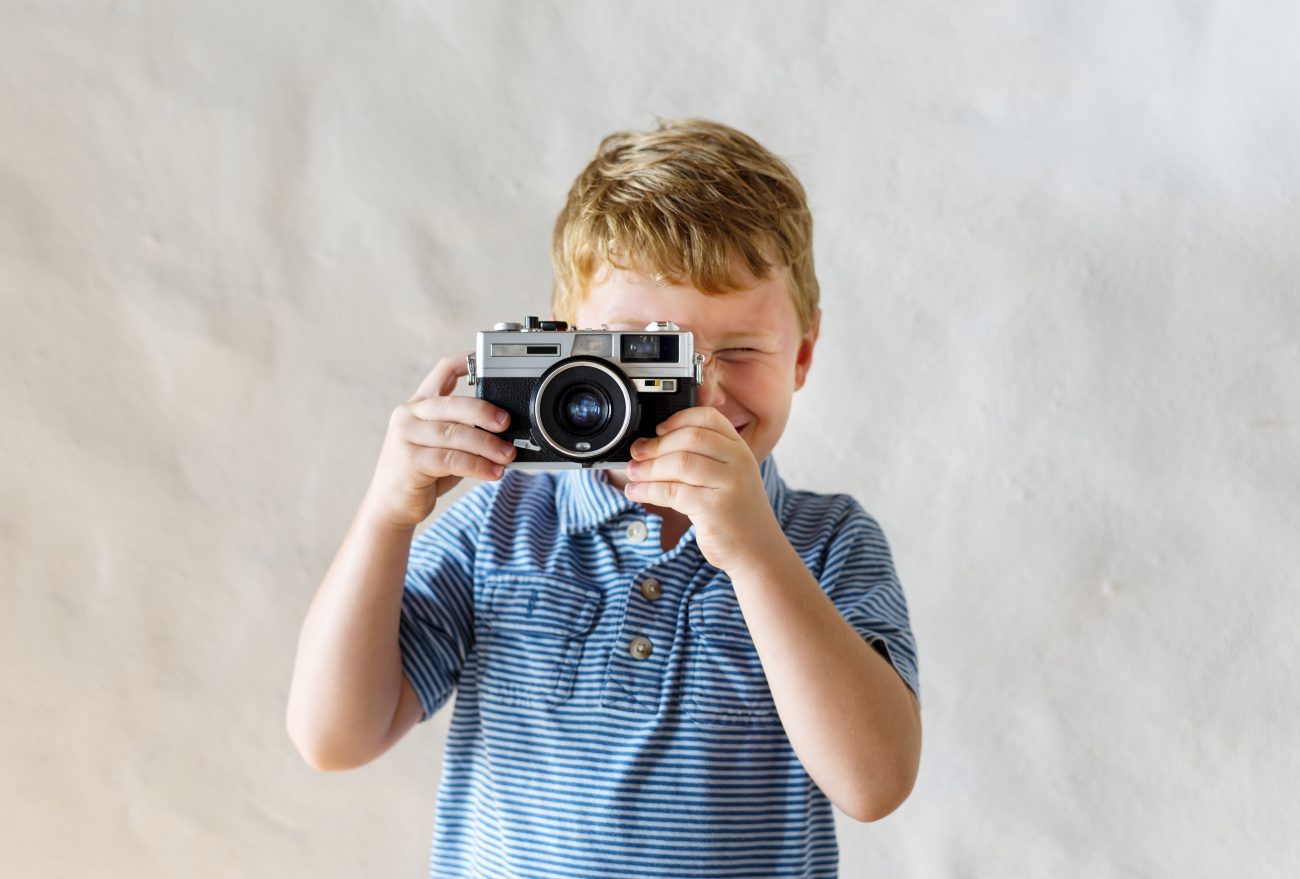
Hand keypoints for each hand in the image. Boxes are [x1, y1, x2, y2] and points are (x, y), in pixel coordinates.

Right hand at [361, 352, 515, 527]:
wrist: (391, 507)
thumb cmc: (421, 474)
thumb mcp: (444, 446)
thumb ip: (464, 432)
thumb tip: (506, 431)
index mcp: (418, 405)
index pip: (441, 371)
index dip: (466, 361)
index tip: (489, 361)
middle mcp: (408, 415)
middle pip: (452, 403)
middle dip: (484, 411)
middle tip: (507, 423)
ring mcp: (405, 436)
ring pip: (454, 433)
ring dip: (486, 444)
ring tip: (507, 455)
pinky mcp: (409, 461)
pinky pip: (450, 459)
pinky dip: (477, 465)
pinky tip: (493, 472)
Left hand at [623, 407, 781, 572]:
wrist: (756, 550)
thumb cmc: (734, 513)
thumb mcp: (727, 476)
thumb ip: (702, 457)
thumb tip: (651, 444)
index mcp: (739, 448)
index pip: (708, 417)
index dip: (678, 419)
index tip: (657, 429)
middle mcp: (738, 461)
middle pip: (690, 438)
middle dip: (656, 445)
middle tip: (636, 453)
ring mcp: (730, 484)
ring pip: (680, 463)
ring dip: (648, 468)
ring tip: (632, 473)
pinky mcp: (715, 508)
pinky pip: (672, 492)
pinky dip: (648, 490)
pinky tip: (636, 492)